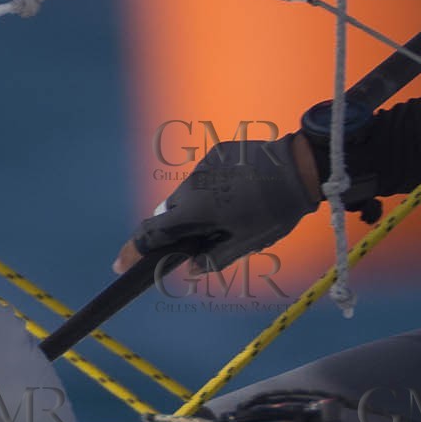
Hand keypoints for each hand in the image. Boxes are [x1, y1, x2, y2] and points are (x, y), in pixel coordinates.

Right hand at [113, 134, 323, 274]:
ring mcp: (205, 163)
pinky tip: (234, 197)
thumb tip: (190, 270)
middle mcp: (192, 183)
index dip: (133, 250)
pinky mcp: (218, 152)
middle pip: (168, 212)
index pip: (152, 232)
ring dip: (194, 209)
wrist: (300, 166)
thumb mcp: (247, 243)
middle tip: (192, 244)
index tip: (120, 265)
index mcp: (195, 208)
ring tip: (225, 218)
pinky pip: (203, 176)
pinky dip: (209, 190)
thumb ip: (213, 259)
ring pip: (186, 193)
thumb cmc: (275, 210)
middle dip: (173, 230)